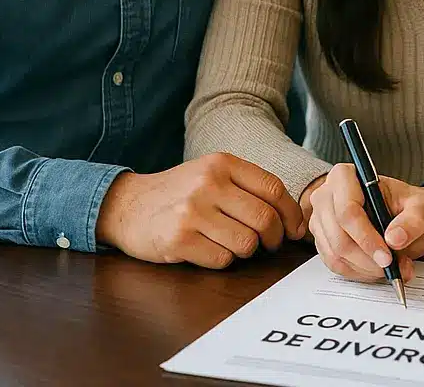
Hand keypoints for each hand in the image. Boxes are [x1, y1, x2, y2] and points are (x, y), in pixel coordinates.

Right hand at [95, 153, 305, 267]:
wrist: (128, 205)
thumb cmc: (180, 192)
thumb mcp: (212, 173)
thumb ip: (247, 186)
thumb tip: (291, 216)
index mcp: (223, 163)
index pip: (273, 188)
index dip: (291, 213)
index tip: (295, 229)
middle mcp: (209, 184)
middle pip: (264, 218)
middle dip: (274, 238)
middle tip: (270, 243)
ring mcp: (193, 212)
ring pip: (246, 243)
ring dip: (246, 250)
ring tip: (233, 243)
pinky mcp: (179, 240)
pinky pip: (222, 259)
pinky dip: (223, 259)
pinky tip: (209, 249)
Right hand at [307, 166, 423, 282]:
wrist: (419, 217)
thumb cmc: (421, 206)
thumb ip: (413, 221)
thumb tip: (395, 238)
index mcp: (349, 175)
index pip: (347, 208)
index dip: (365, 236)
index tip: (387, 257)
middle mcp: (327, 194)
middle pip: (336, 235)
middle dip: (368, 259)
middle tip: (396, 272)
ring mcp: (322, 219)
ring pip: (333, 254)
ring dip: (364, 270)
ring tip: (395, 271)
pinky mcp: (326, 241)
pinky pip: (335, 266)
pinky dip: (358, 275)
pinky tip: (380, 272)